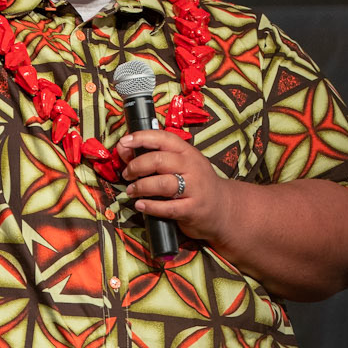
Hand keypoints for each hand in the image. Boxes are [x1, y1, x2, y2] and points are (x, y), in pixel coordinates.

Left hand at [120, 128, 233, 244]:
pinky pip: (167, 207)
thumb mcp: (182, 164)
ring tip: (131, 190)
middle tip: (127, 174)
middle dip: (136, 166)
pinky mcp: (192, 209)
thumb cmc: (195, 184)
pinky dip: (150, 206)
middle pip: (158, 161)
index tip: (124, 142)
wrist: (222, 208)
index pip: (162, 138)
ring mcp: (194, 188)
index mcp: (187, 151)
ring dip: (140, 187)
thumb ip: (157, 157)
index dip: (141, 138)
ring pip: (161, 184)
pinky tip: (141, 205)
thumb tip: (125, 150)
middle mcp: (192, 166)